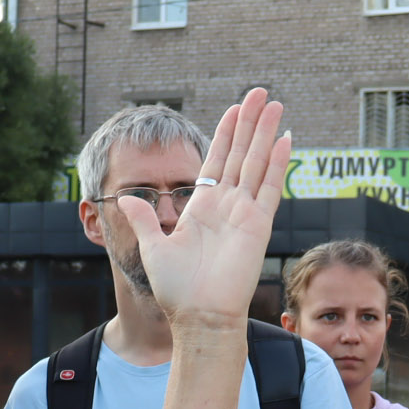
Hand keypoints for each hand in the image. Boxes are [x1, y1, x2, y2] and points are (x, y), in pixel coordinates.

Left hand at [128, 89, 291, 326]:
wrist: (198, 316)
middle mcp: (227, 206)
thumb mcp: (153, 247)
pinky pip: (269, 188)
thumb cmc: (177, 289)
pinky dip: (277, 163)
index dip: (227, 133)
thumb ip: (143, 219)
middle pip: (242, 153)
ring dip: (267, 132)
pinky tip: (284, 138)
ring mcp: (245, 214)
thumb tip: (124, 196)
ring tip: (276, 104)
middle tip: (262, 93)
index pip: (218, 160)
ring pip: (258, 163)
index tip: (236, 108)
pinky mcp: (258, 226)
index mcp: (203, 207)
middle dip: (251, 121)